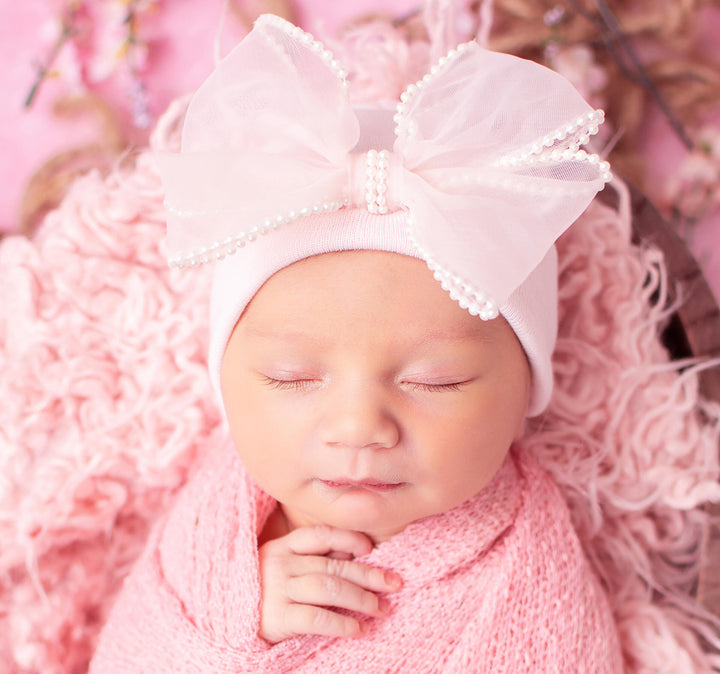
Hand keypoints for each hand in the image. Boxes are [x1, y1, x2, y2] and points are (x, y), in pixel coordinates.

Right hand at [258, 524, 402, 643]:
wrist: (221, 620)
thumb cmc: (258, 590)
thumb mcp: (280, 566)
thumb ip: (311, 557)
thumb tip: (351, 554)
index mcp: (282, 546)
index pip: (321, 535)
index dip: (348, 538)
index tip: (370, 548)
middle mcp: (281, 564)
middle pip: (333, 565)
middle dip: (368, 574)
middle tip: (394, 583)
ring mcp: (278, 590)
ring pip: (329, 588)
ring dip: (361, 598)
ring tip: (381, 608)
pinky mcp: (277, 618)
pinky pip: (316, 618)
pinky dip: (341, 623)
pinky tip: (358, 629)